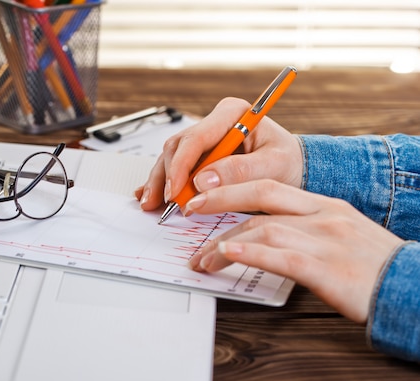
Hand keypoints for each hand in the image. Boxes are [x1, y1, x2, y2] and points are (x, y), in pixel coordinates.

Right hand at [135, 97, 302, 209]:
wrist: (295, 170)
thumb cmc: (289, 163)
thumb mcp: (274, 167)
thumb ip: (241, 171)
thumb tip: (203, 180)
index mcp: (232, 113)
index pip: (196, 138)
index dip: (181, 166)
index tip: (176, 191)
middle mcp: (214, 123)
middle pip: (178, 147)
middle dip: (167, 177)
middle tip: (166, 203)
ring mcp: (204, 139)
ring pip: (170, 158)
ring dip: (160, 182)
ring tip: (152, 205)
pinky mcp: (199, 156)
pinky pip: (173, 167)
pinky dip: (162, 184)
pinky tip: (149, 196)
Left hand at [185, 179, 403, 323]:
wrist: (412, 287)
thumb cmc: (374, 266)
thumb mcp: (340, 235)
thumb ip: (304, 229)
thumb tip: (262, 234)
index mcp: (325, 205)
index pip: (269, 187)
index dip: (232, 188)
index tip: (206, 194)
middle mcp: (323, 216)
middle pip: (260, 197)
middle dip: (220, 200)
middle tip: (190, 210)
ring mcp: (326, 240)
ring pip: (264, 228)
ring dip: (224, 243)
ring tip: (202, 258)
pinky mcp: (327, 269)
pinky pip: (281, 256)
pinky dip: (250, 253)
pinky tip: (228, 253)